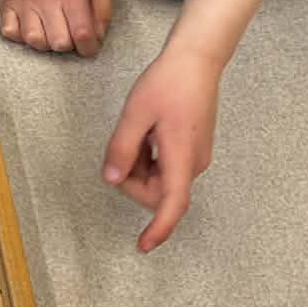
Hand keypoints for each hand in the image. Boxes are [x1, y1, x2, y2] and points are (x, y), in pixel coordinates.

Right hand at [0, 0, 111, 56]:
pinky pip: (10, 32)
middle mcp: (47, 1)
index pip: (83, 34)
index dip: (89, 48)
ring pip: (34, 41)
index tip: (88, 46)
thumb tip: (97, 35)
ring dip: (44, 42)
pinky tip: (29, 26)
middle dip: (67, 45)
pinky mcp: (7, 6)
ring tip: (48, 31)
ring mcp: (24, 5)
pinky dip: (20, 35)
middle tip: (67, 34)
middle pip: (59, 43)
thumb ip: (103, 8)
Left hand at [101, 45, 220, 252]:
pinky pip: (164, 166)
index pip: (172, 204)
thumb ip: (121, 148)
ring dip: (138, 166)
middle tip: (120, 146)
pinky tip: (143, 133)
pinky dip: (147, 157)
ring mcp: (194, 156)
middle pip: (156, 192)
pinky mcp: (191, 148)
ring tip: (135, 131)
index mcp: (182, 157)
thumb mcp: (135, 113)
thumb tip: (111, 179)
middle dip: (131, 178)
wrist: (196, 61)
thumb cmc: (168, 83)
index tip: (143, 246)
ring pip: (158, 179)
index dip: (158, 229)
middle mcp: (193, 163)